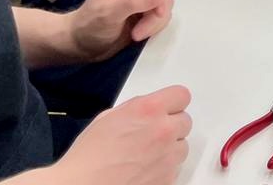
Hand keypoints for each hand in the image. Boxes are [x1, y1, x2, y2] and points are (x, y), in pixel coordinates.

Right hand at [52, 86, 190, 184]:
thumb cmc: (87, 159)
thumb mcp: (108, 118)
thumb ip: (136, 108)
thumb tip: (148, 109)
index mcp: (148, 110)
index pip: (181, 95)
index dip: (173, 102)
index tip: (168, 108)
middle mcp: (163, 131)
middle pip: (185, 121)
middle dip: (171, 126)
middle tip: (152, 135)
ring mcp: (168, 157)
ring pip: (182, 147)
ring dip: (169, 149)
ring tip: (145, 156)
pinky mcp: (168, 179)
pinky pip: (175, 169)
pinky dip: (164, 169)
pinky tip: (144, 170)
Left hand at [65, 0, 172, 63]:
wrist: (81, 46)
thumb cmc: (88, 27)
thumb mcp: (109, 14)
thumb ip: (134, 2)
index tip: (155, 16)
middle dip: (155, 14)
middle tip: (139, 32)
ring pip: (164, 5)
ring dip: (154, 23)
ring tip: (136, 34)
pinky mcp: (146, 10)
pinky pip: (161, 15)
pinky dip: (154, 26)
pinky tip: (139, 33)